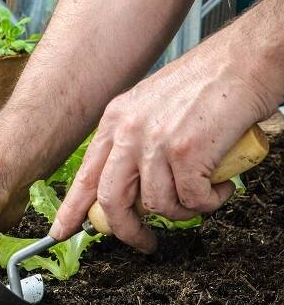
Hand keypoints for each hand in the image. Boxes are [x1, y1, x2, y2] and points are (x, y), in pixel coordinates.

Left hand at [50, 45, 273, 251]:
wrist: (244, 61)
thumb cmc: (207, 84)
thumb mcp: (151, 107)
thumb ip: (135, 142)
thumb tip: (134, 186)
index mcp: (115, 120)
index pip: (85, 174)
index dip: (72, 209)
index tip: (61, 232)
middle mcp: (128, 131)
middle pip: (111, 199)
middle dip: (126, 230)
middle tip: (144, 243)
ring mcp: (155, 142)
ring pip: (158, 205)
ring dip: (184, 212)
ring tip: (203, 195)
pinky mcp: (186, 152)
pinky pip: (192, 201)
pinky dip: (210, 202)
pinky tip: (220, 185)